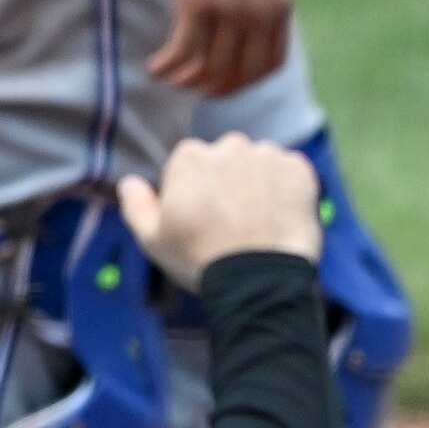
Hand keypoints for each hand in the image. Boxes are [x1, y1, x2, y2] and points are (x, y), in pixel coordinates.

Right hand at [120, 134, 324, 286]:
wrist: (259, 281)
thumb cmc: (201, 261)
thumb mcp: (153, 240)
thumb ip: (136, 205)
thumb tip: (129, 182)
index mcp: (189, 157)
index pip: (192, 165)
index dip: (197, 194)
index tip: (204, 220)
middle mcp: (229, 146)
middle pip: (227, 159)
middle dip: (230, 183)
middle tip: (235, 222)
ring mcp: (267, 155)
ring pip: (260, 163)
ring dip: (260, 184)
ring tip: (260, 223)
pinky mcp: (299, 170)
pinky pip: (291, 172)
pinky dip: (289, 190)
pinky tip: (280, 218)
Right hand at [148, 0, 290, 93]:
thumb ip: (262, 3)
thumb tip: (249, 32)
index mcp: (279, 7)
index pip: (270, 64)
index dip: (246, 81)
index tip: (225, 81)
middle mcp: (259, 14)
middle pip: (239, 73)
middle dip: (215, 87)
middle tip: (193, 86)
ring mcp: (230, 11)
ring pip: (210, 68)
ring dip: (187, 80)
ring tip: (170, 78)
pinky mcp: (198, 4)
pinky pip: (183, 52)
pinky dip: (168, 66)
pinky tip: (156, 68)